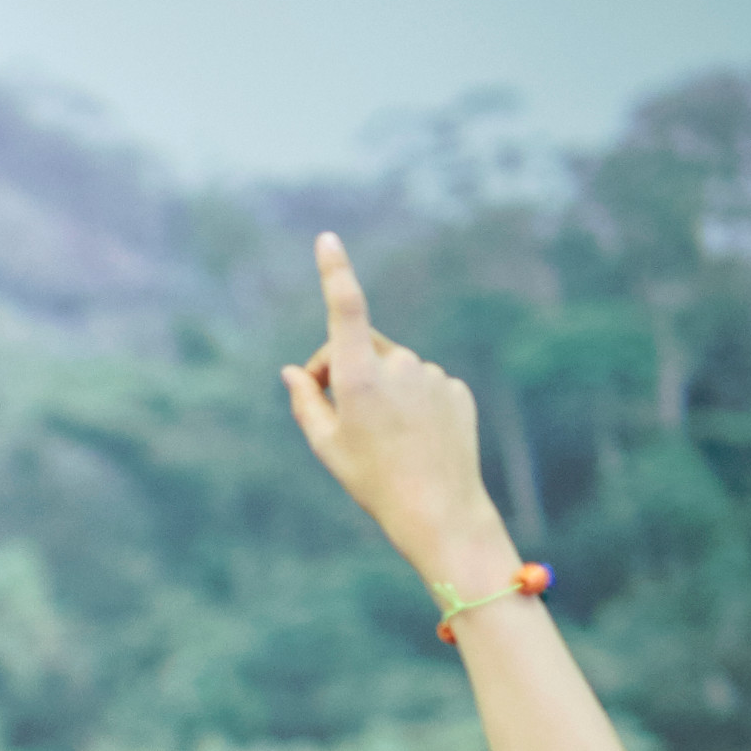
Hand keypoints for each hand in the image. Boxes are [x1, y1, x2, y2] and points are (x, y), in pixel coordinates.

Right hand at [281, 231, 517, 579]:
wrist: (439, 510)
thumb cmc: (372, 481)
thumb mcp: (326, 445)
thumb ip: (306, 400)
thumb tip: (294, 370)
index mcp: (359, 378)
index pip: (346, 310)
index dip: (335, 273)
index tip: (328, 240)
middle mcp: (399, 366)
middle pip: (361, 348)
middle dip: (343, 369)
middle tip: (338, 416)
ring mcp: (432, 375)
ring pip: (395, 369)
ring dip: (382, 390)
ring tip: (384, 438)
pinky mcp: (455, 389)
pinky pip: (424, 385)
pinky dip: (413, 402)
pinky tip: (414, 438)